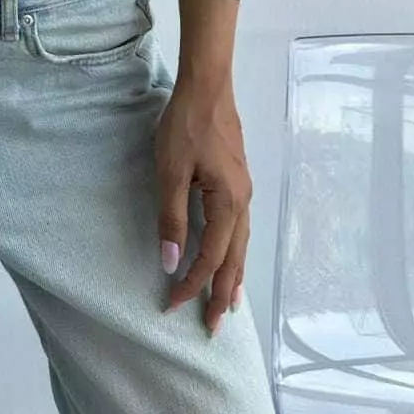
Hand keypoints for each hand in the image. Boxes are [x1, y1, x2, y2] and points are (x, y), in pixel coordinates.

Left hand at [154, 76, 250, 334]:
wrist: (208, 86)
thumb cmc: (185, 126)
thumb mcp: (170, 172)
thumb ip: (171, 218)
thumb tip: (171, 262)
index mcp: (228, 204)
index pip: (210, 258)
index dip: (192, 284)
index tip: (173, 306)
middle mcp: (243, 202)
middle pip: (234, 259)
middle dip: (221, 293)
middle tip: (213, 327)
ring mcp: (244, 191)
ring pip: (241, 245)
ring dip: (232, 275)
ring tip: (227, 302)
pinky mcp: (238, 181)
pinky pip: (240, 228)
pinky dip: (234, 251)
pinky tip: (229, 255)